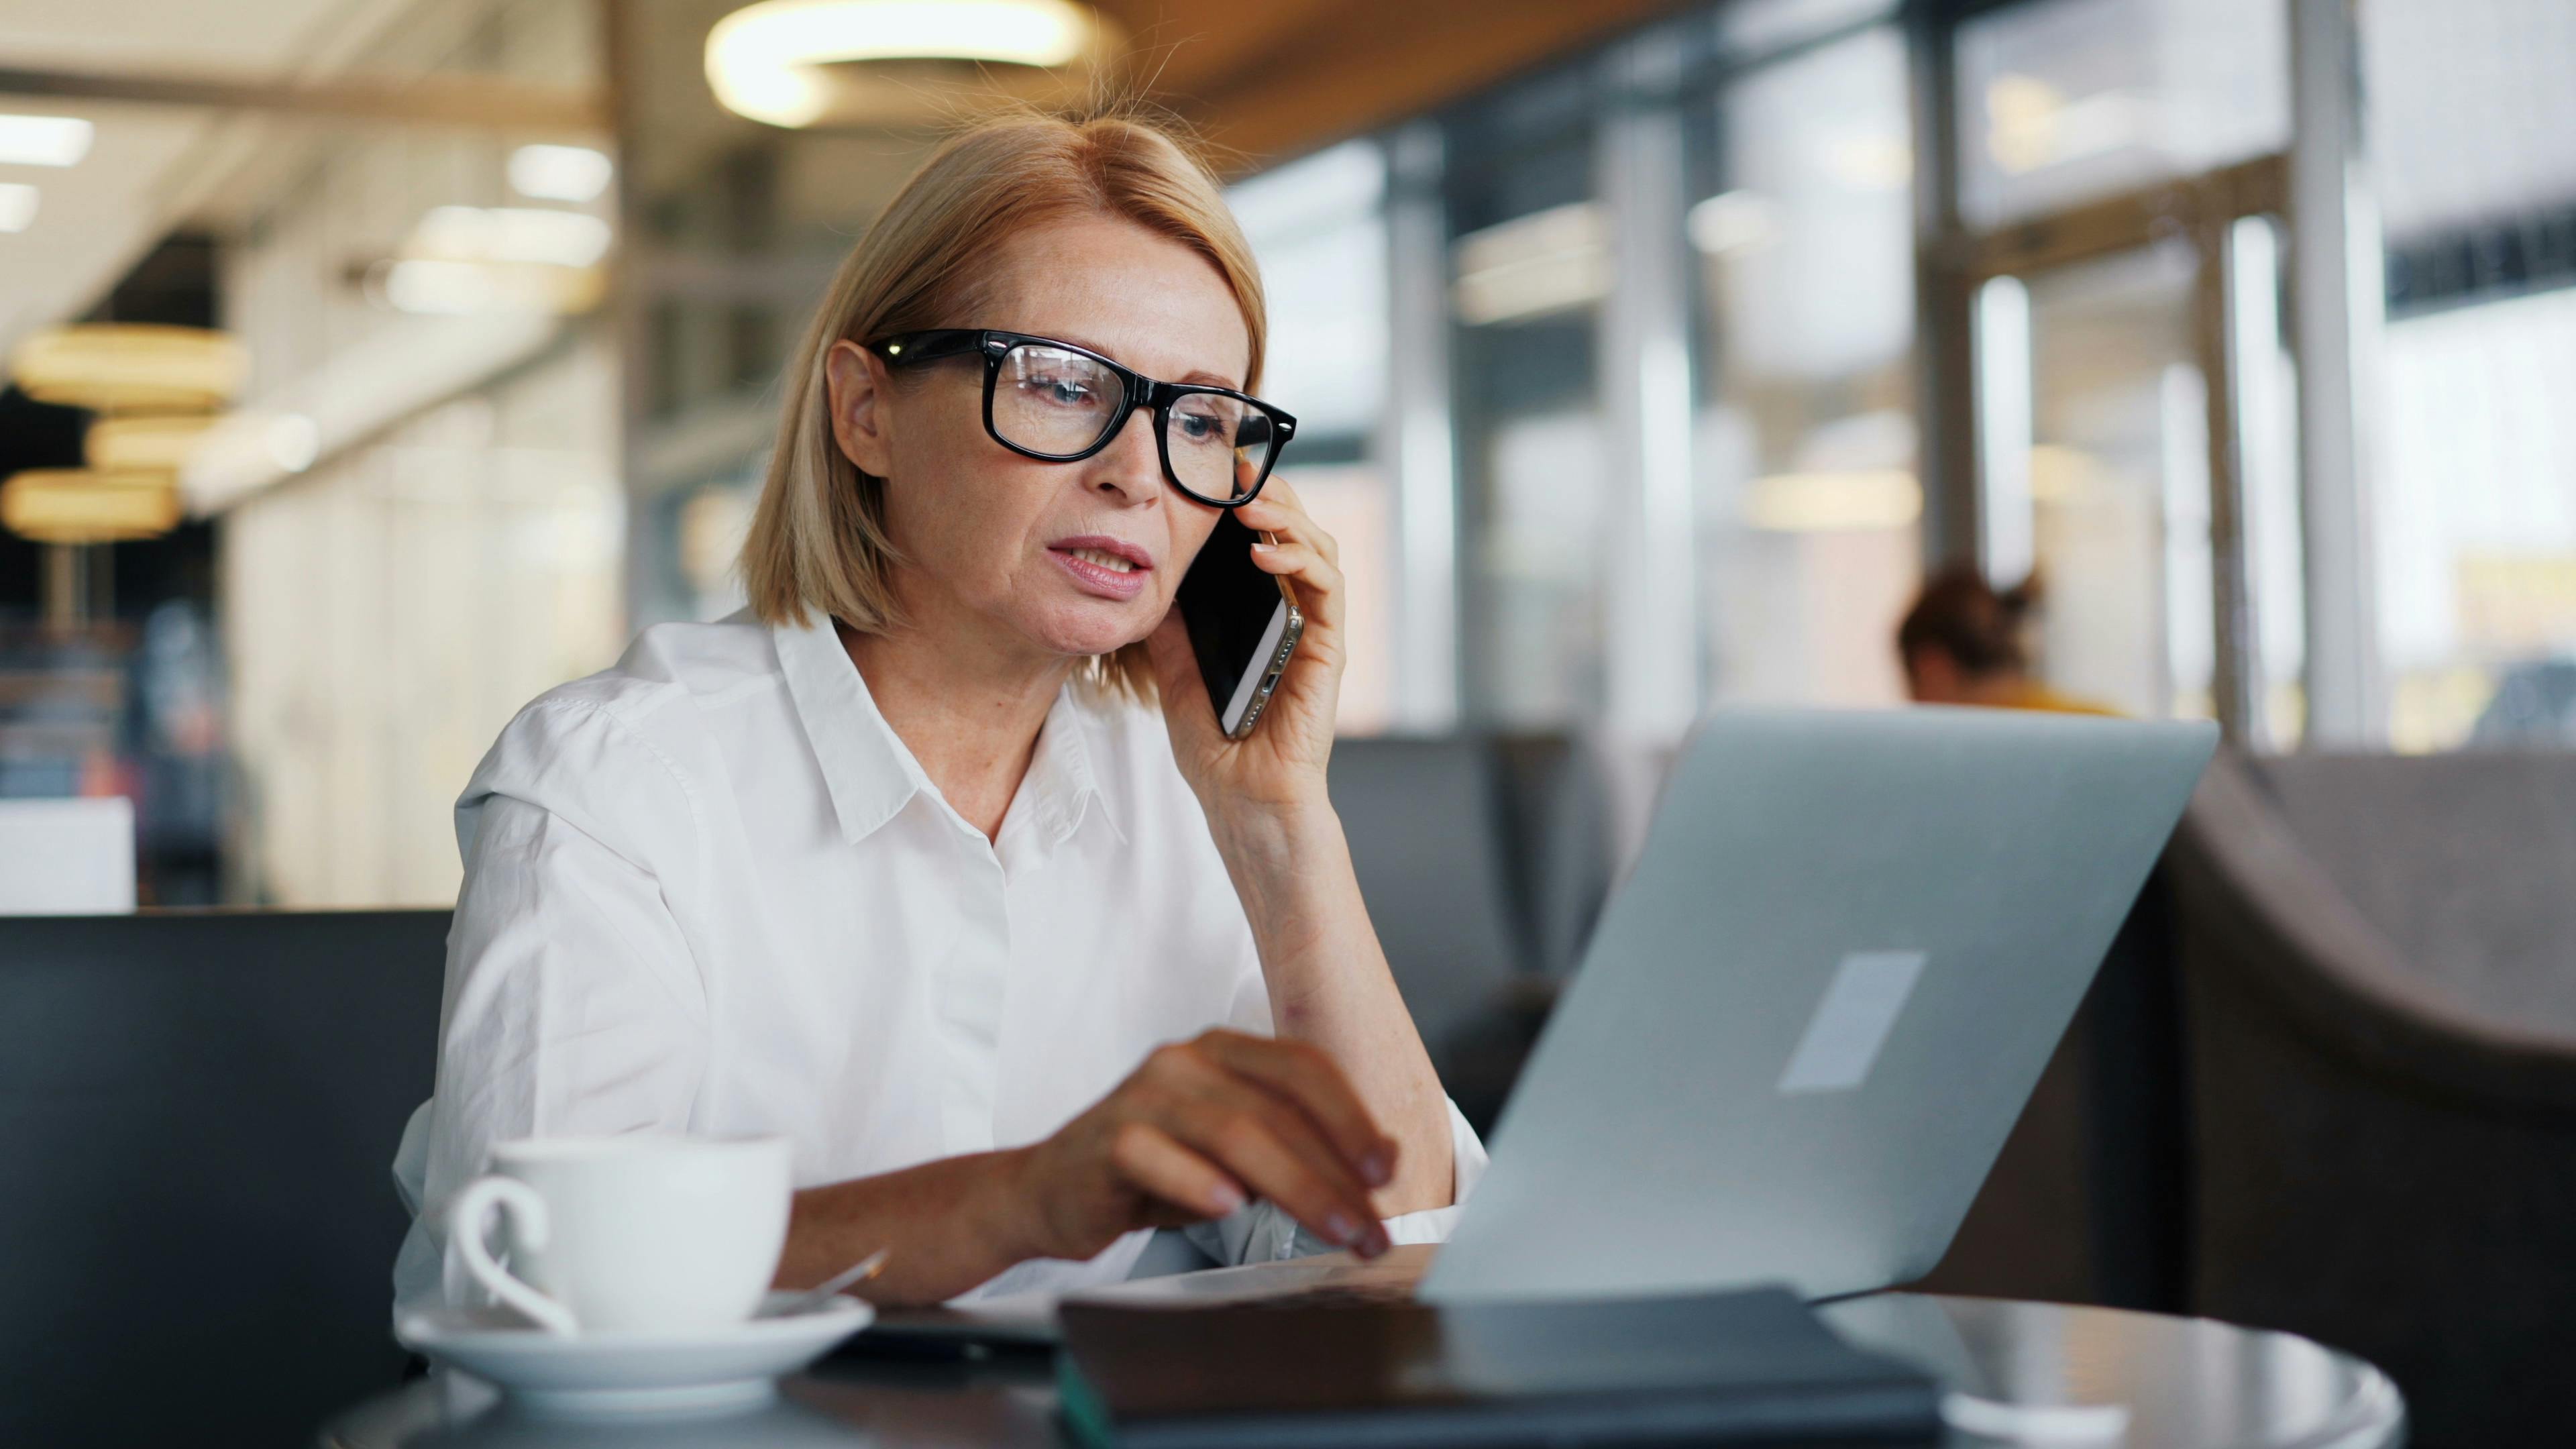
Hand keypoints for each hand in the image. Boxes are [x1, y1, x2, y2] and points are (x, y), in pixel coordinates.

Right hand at [1007, 1028, 1397, 1263]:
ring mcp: (1142, 1095)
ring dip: (1294, 1185)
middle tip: (1371, 1228)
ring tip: (1333, 1230)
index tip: (1387, 1172)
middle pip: (1277, 1110)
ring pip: (1231, 1132)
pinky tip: (1228, 1209)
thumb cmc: (1152, 1172)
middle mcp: (1185, 1061)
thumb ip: (1296, 1147)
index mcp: (1223, 1051)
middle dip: (1335, 1174)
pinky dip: (1195, 1181)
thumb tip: (1384, 1162)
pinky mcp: (1104, 1139)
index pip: (1303, 1070)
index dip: (1352, 1119)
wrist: (1049, 1193)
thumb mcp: (1234, 1156)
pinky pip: (1154, 1154)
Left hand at [1147, 478, 1344, 817]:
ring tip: (1247, 502)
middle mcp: (1295, 614)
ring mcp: (1315, 629)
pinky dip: (1299, 562)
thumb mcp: (1174, 672)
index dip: (1246, 500)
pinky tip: (1263, 553)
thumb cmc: (1216, 746)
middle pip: (1296, 531)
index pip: (1263, 539)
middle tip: (1234, 464)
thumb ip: (1169, 628)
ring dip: (1286, 516)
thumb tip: (1146, 578)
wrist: (1241, 801)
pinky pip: (1326, 590)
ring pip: (1319, 548)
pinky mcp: (1328, 649)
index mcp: (1263, 614)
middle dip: (1270, 492)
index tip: (1214, 471)